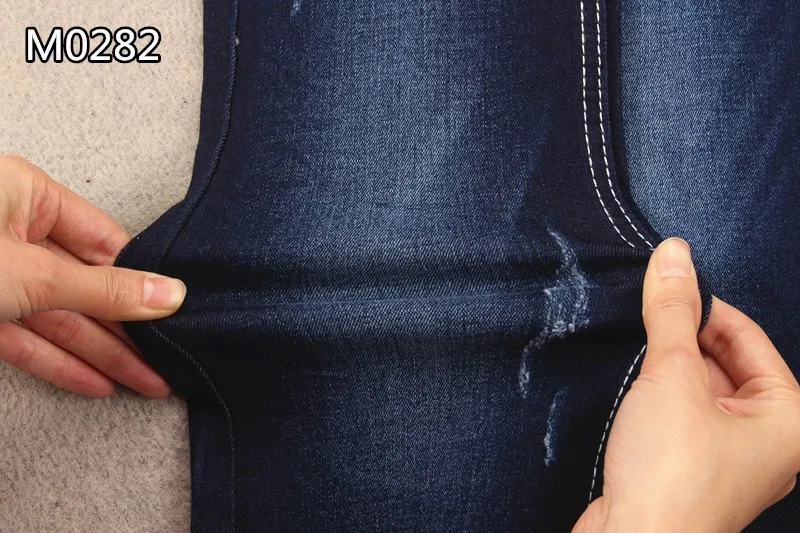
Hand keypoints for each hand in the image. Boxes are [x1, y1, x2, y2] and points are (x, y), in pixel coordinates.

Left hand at [0, 154, 184, 397]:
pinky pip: (24, 338)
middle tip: (164, 359)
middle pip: (84, 286)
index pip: (105, 242)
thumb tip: (170, 294)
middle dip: (124, 330)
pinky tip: (94, 383)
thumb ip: (103, 289)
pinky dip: (57, 362)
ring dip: (98, 355)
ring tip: (144, 381)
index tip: (174, 312)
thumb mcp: (31, 273)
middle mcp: (11, 231)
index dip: (141, 280)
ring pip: (57, 318)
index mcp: (27, 196)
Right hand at [573, 238, 799, 531]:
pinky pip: (678, 414)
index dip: (705, 307)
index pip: (748, 337)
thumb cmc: (671, 477)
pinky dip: (655, 395)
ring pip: (697, 388)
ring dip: (665, 366)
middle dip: (682, 338)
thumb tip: (674, 255)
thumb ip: (671, 313)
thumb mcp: (672, 377)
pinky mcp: (689, 469)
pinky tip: (628, 387)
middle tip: (644, 316)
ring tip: (633, 350)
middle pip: (723, 362)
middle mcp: (766, 440)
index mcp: (788, 419)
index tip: (666, 286)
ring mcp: (727, 457)